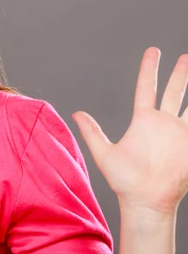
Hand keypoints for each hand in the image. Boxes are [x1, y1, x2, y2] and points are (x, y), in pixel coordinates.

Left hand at [72, 47, 187, 215]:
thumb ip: (92, 132)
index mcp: (143, 120)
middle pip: (173, 91)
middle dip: (180, 74)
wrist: (145, 202)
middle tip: (185, 57)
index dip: (149, 69)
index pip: (146, 87)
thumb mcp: (104, 154)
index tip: (153, 51)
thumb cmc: (124, 182)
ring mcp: (179, 133)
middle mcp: (163, 123)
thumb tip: (76, 114)